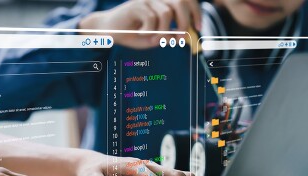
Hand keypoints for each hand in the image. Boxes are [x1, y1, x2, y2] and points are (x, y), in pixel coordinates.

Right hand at [78, 0, 201, 48]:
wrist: (109, 32)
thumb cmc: (134, 34)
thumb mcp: (157, 37)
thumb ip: (171, 34)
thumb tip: (187, 34)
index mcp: (164, 3)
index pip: (186, 0)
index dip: (196, 12)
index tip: (198, 28)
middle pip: (180, 2)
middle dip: (184, 22)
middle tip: (179, 38)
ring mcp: (146, 0)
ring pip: (166, 13)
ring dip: (164, 31)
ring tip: (155, 39)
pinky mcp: (136, 5)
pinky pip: (152, 19)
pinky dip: (150, 31)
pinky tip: (141, 34)